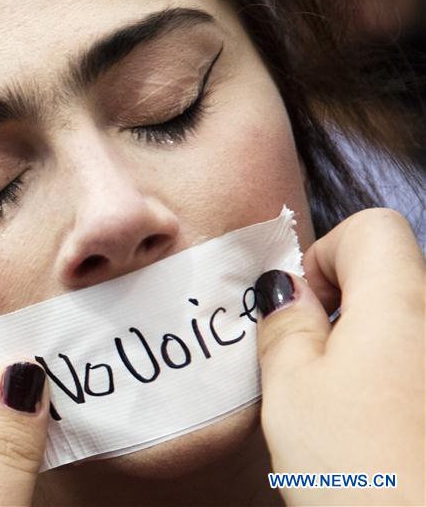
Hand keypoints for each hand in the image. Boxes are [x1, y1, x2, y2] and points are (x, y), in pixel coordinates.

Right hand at [256, 208, 424, 504]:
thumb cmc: (361, 471)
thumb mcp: (291, 389)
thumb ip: (285, 324)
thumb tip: (287, 293)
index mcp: (403, 299)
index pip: (371, 227)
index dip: (325, 255)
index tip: (302, 308)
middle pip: (391, 276)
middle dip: (343, 307)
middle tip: (312, 365)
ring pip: (407, 326)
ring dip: (371, 348)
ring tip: (345, 407)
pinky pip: (420, 363)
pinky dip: (397, 379)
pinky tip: (380, 429)